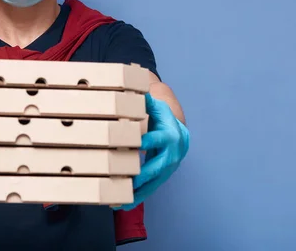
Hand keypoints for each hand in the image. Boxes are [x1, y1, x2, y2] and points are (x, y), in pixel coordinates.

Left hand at [115, 93, 189, 210]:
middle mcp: (173, 152)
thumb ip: (143, 100)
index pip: (159, 138)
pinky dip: (137, 196)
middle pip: (158, 166)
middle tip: (128, 182)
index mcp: (170, 133)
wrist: (175, 128)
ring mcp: (169, 167)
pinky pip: (151, 188)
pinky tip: (123, 204)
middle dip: (142, 176)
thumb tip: (131, 91)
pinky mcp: (163, 176)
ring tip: (119, 201)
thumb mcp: (153, 105)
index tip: (137, 146)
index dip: (148, 142)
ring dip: (138, 193)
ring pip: (154, 182)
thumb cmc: (159, 114)